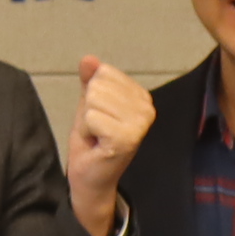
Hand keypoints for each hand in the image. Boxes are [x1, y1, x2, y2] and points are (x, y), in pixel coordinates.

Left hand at [64, 58, 155, 235]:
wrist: (91, 177)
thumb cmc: (93, 140)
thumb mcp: (89, 103)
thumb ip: (90, 80)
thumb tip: (88, 58)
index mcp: (141, 96)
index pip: (104, 72)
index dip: (93, 95)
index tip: (100, 117)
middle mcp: (147, 107)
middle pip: (97, 86)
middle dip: (89, 109)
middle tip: (97, 129)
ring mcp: (140, 123)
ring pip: (93, 100)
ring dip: (87, 121)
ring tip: (98, 136)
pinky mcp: (127, 138)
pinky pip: (91, 117)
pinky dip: (87, 132)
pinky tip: (98, 144)